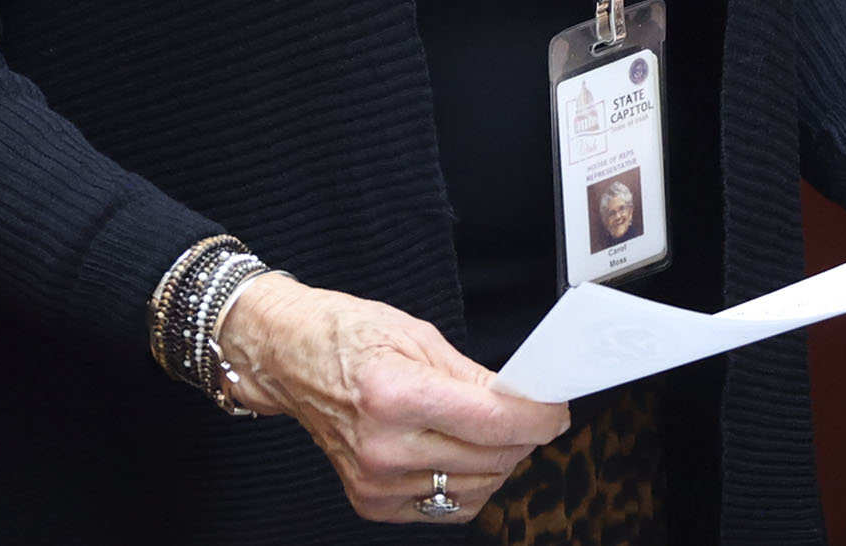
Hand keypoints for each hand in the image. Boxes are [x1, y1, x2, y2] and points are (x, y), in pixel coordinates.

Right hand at [217, 273, 568, 523]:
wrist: (289, 359)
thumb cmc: (349, 337)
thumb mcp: (419, 337)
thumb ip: (476, 378)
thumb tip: (527, 401)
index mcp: (395, 395)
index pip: (492, 423)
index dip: (538, 418)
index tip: (556, 411)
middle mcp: (383, 447)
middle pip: (491, 459)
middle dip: (523, 436)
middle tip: (528, 412)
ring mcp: (375, 482)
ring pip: (475, 489)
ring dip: (499, 462)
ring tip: (492, 431)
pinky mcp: (372, 503)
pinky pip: (446, 509)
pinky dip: (468, 486)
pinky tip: (463, 457)